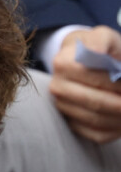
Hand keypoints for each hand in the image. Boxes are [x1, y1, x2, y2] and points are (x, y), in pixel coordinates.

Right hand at [50, 25, 120, 142]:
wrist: (80, 61)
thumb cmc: (98, 49)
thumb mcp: (103, 37)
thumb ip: (102, 40)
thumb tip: (97, 53)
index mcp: (62, 63)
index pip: (97, 79)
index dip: (118, 82)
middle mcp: (57, 87)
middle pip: (97, 102)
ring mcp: (62, 107)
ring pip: (97, 120)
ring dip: (120, 116)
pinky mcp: (70, 123)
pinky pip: (96, 134)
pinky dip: (115, 130)